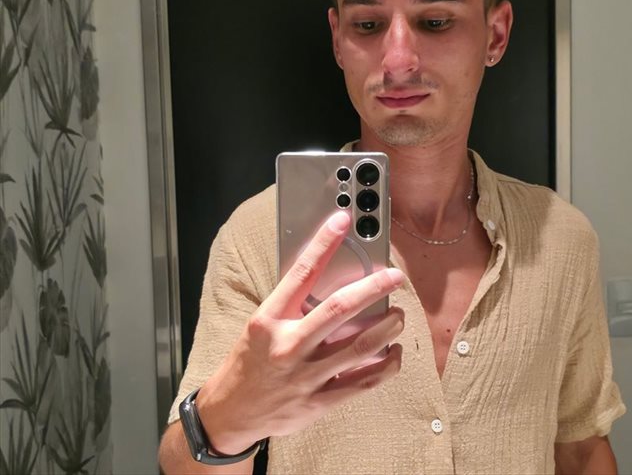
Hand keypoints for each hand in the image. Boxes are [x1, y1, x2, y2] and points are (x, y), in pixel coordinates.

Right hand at [196, 209, 404, 453]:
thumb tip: (330, 278)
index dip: (324, 243)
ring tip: (398, 315)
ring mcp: (306, 376)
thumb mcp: (261, 324)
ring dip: (387, 327)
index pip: (302, 272)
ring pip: (360, 346)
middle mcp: (289, 345)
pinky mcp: (319, 402)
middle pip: (339, 309)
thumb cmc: (249, 361)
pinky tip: (394, 353)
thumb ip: (292, 305)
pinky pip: (363, 382)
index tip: (342, 221)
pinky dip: (385, 366)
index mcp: (270, 319)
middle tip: (395, 276)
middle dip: (373, 288)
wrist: (231, 412)